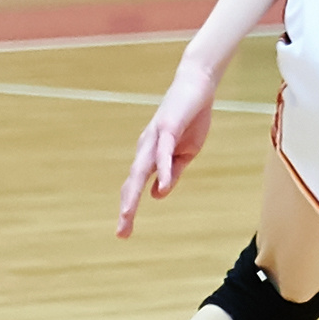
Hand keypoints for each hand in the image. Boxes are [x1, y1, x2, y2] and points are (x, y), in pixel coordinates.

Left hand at [115, 57, 222, 236]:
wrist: (197, 86)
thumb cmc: (190, 118)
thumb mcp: (185, 152)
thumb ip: (171, 173)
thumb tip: (157, 194)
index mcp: (149, 156)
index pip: (135, 186)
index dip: (129, 208)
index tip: (124, 233)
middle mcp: (145, 149)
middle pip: (131, 183)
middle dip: (126, 209)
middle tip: (121, 233)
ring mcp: (154, 138)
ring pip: (140, 171)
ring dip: (133, 194)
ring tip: (127, 214)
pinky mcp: (167, 128)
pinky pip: (162, 154)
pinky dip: (161, 171)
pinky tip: (160, 186)